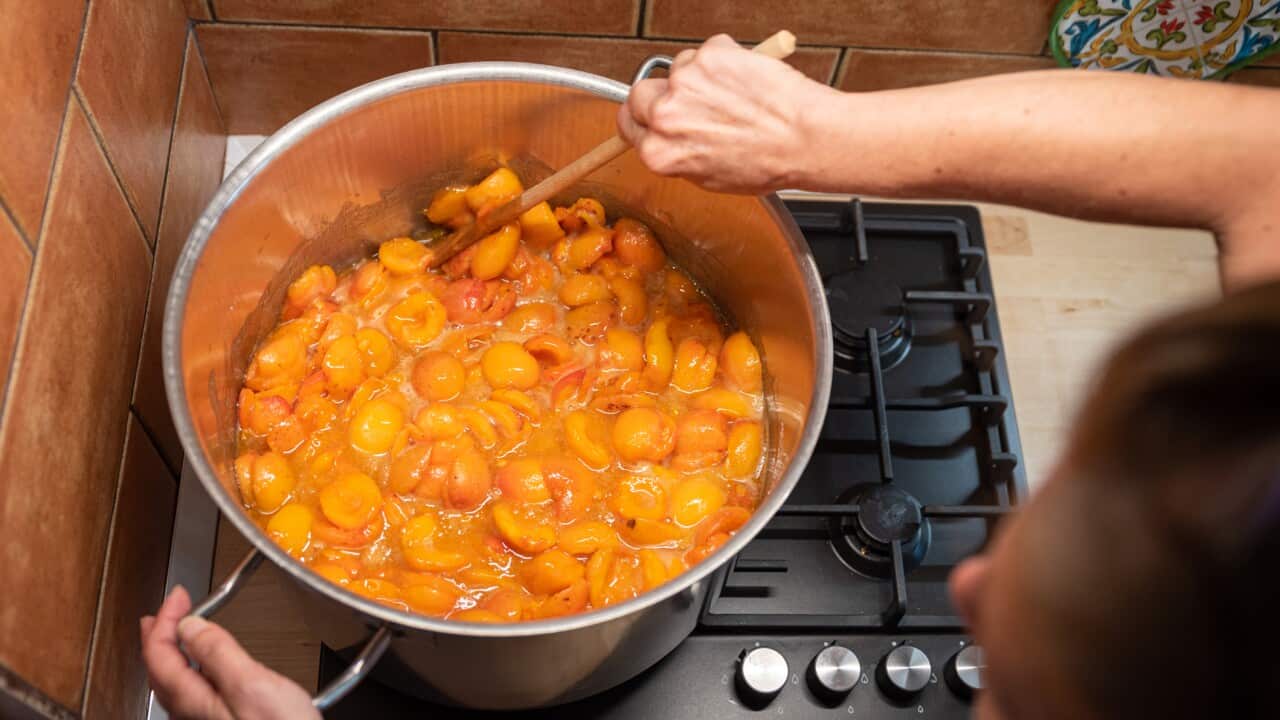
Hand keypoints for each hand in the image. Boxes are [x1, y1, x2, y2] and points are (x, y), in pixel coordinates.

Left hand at [141, 586, 319, 719]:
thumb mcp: (252, 685)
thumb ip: (218, 653)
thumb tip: (189, 626)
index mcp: (193, 701)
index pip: (159, 653)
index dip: (164, 619)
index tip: (178, 596)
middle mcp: (193, 715)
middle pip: (160, 670)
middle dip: (161, 635)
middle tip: (165, 611)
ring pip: (175, 684)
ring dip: (175, 652)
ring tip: (179, 633)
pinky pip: (195, 694)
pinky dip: (195, 669)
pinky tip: (210, 668)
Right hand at [617, 34, 835, 193]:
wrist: (805, 138)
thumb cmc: (768, 163)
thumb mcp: (709, 177)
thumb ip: (678, 155)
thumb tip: (670, 139)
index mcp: (659, 152)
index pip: (628, 124)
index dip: (642, 119)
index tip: (651, 116)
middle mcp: (665, 116)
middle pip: (641, 92)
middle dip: (661, 95)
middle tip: (690, 102)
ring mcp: (686, 81)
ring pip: (679, 69)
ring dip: (699, 78)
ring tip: (734, 98)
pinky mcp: (711, 54)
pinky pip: (709, 52)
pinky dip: (726, 61)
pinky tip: (746, 81)